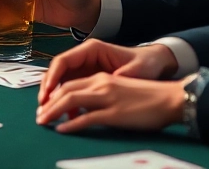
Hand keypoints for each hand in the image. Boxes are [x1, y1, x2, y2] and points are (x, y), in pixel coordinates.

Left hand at [37, 73, 184, 133]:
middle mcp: (101, 84)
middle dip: (48, 103)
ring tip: (43, 121)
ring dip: (53, 112)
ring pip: (71, 101)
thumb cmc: (148, 97)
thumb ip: (102, 94)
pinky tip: (62, 129)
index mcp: (102, 78)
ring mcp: (106, 98)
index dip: (54, 93)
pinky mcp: (114, 113)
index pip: (70, 83)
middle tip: (38, 116)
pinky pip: (87, 118)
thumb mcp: (120, 89)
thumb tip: (85, 107)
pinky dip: (71, 124)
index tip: (45, 105)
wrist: (170, 98)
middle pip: (66, 91)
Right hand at [38, 40, 177, 104]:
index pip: (63, 61)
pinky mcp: (87, 79)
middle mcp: (83, 57)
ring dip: (54, 98)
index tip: (47, 94)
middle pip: (57, 72)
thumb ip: (118, 77)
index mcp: (91, 50)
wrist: (155, 64)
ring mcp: (84, 68)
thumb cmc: (144, 64)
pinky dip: (66, 102)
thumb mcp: (134, 70)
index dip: (52, 78)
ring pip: (61, 82)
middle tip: (43, 108)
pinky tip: (67, 116)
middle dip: (48, 90)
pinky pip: (71, 90)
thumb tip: (104, 85)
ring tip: (49, 114)